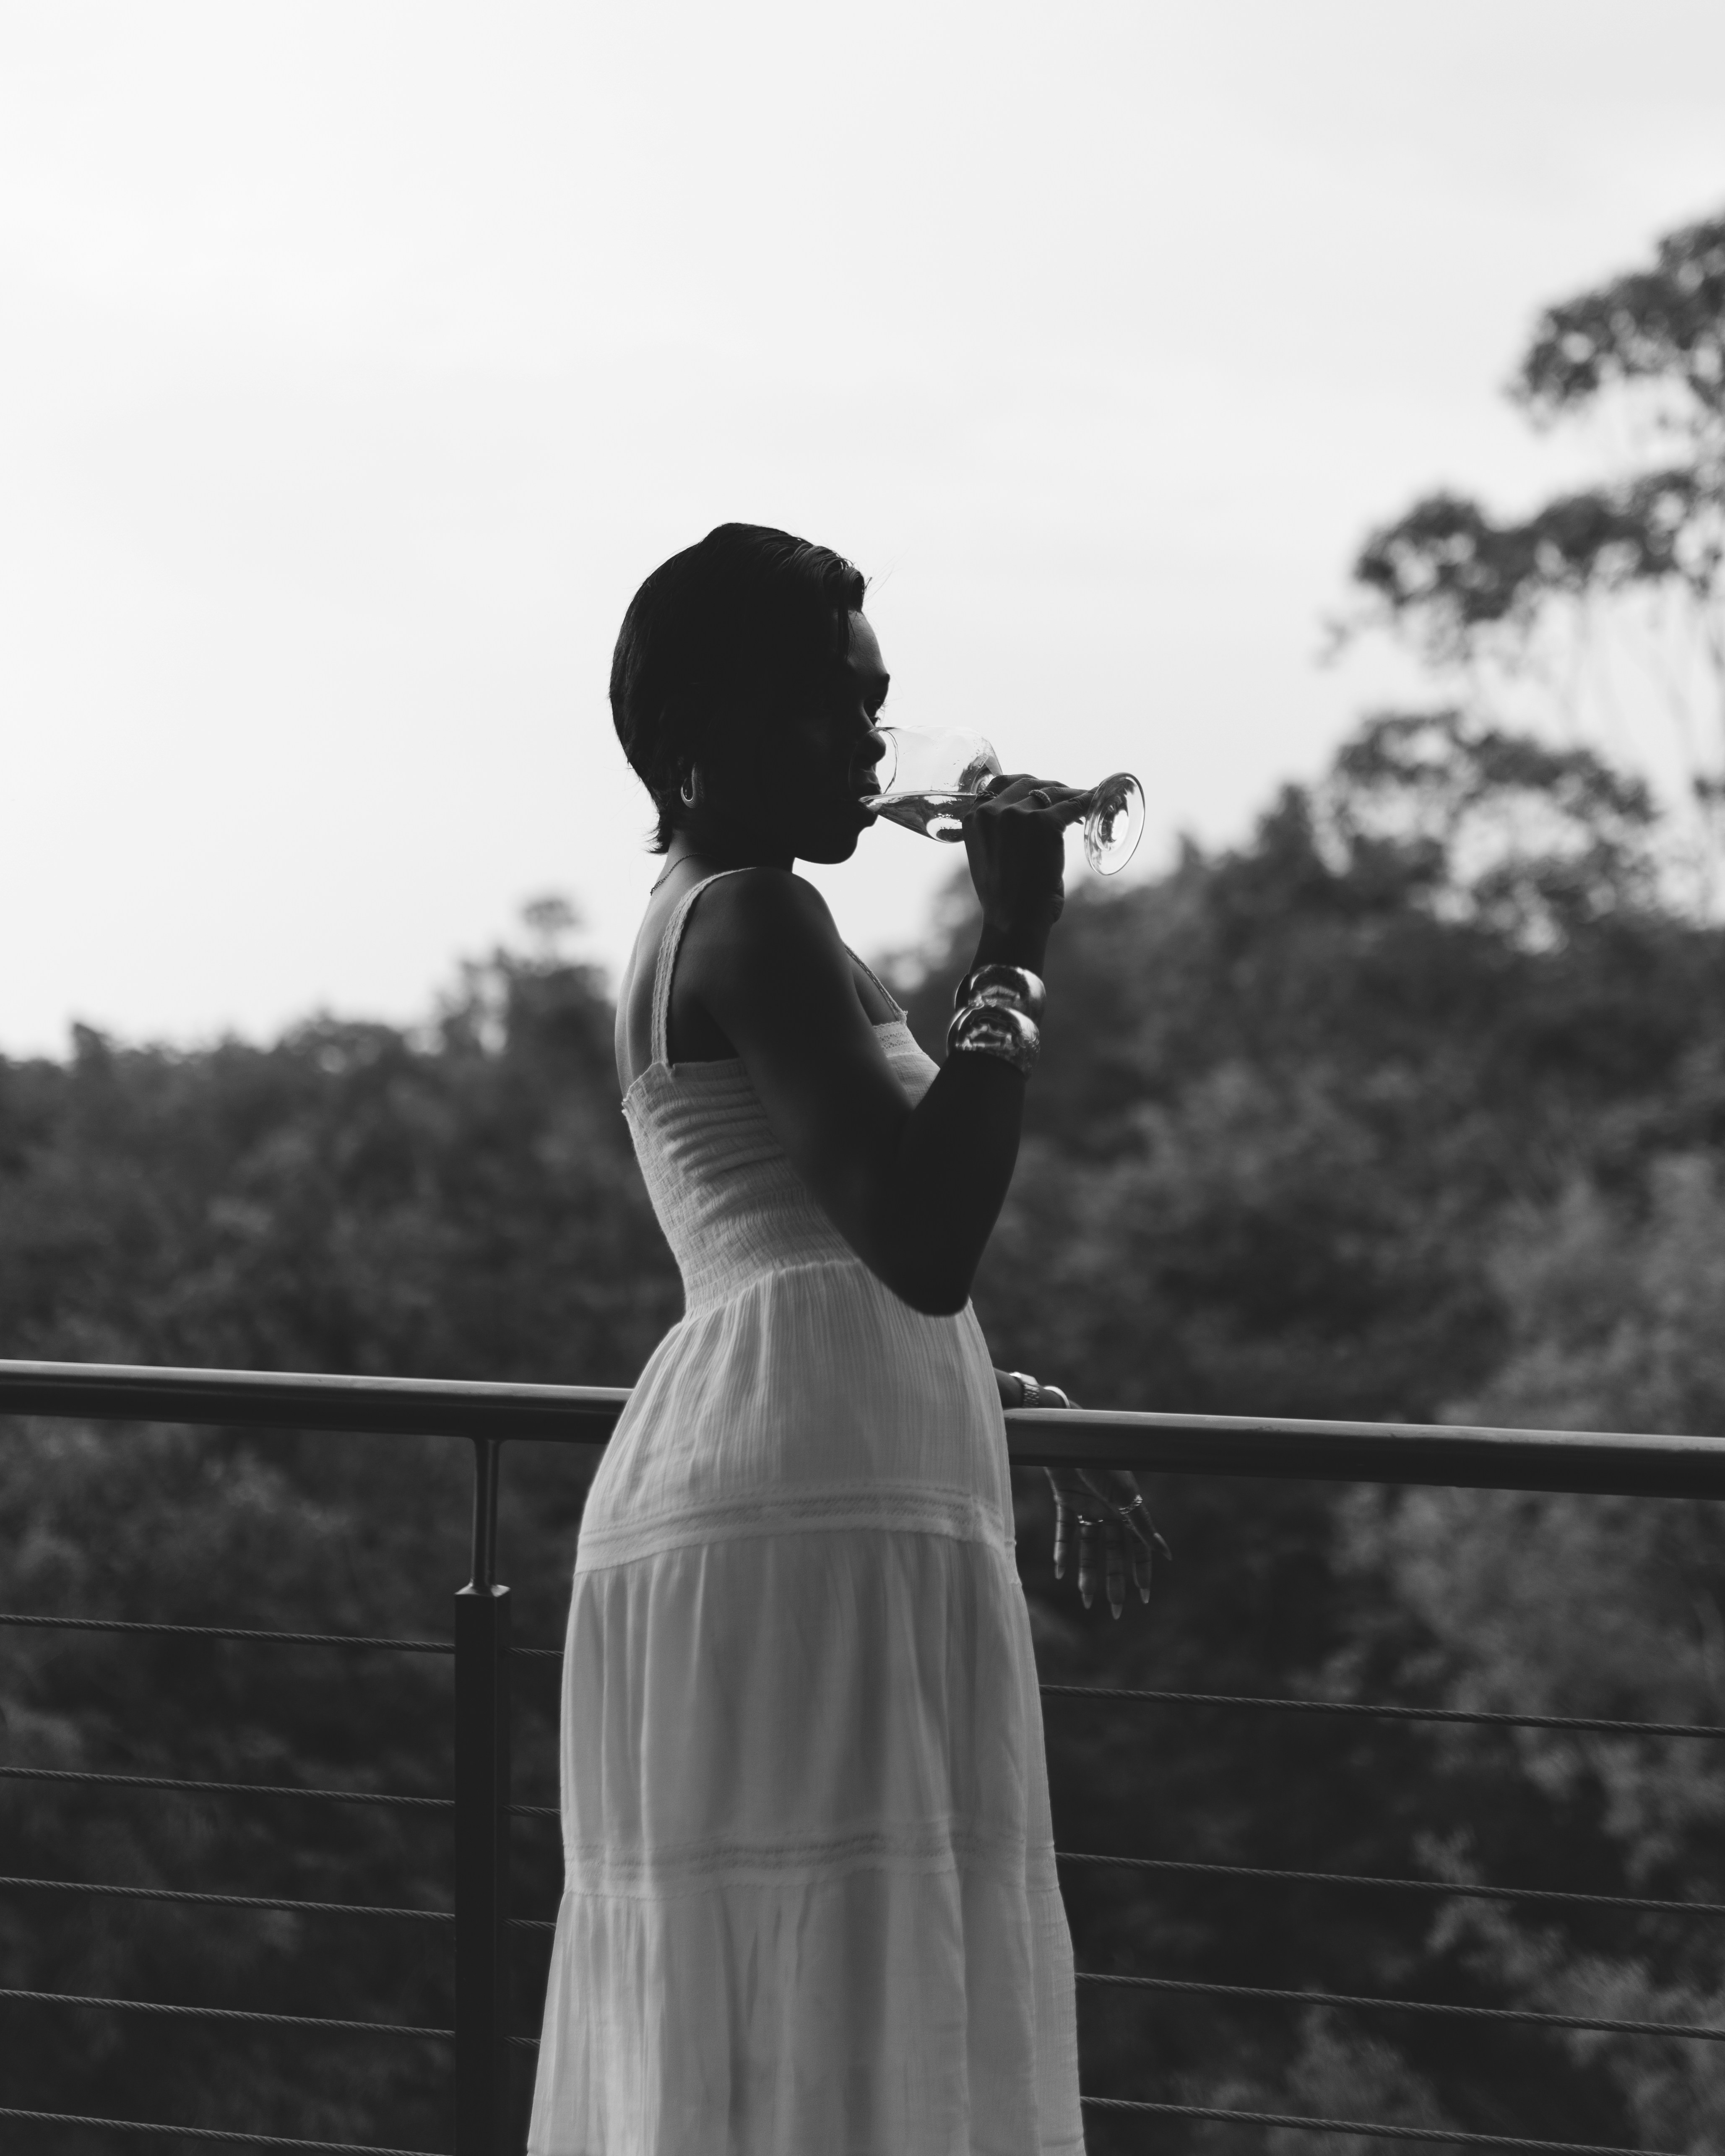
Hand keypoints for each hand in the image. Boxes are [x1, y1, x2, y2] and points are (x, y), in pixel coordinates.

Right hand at [963, 773, 1087, 951]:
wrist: (1014, 920)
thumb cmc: (1005, 898)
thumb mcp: (989, 858)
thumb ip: (999, 834)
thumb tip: (1022, 825)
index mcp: (974, 818)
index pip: (1001, 784)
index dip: (1024, 786)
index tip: (1040, 791)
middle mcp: (992, 811)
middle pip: (1027, 783)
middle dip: (1048, 787)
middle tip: (1066, 795)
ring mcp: (1018, 815)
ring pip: (1051, 792)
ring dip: (1069, 793)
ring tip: (1084, 799)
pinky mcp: (1044, 823)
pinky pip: (1072, 805)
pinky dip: (1087, 801)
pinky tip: (1095, 801)